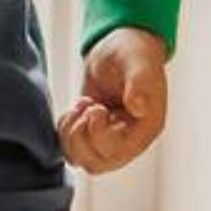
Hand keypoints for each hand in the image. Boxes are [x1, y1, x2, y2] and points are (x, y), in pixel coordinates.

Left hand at [58, 26, 168, 174]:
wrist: (119, 47)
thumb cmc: (134, 53)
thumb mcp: (139, 63)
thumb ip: (140, 83)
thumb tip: (137, 106)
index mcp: (146, 128)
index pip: (119, 152)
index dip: (99, 134)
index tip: (96, 107)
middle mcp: (129, 138)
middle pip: (97, 163)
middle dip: (81, 137)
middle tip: (85, 106)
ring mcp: (109, 137)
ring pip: (81, 159)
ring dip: (71, 134)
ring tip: (81, 105)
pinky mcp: (91, 132)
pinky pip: (71, 148)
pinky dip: (64, 131)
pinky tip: (74, 108)